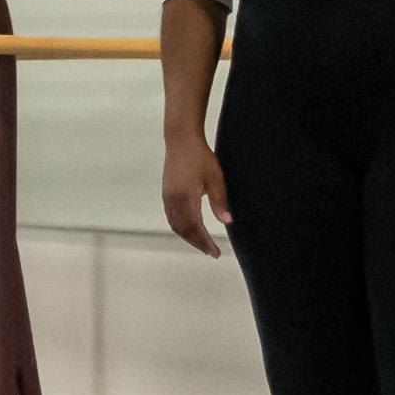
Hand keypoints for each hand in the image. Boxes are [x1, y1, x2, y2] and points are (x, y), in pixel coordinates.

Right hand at [160, 133, 230, 256]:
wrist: (181, 140)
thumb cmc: (200, 157)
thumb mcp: (216, 179)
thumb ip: (220, 201)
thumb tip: (227, 222)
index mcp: (185, 198)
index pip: (195, 228)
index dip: (205, 243)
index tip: (215, 253)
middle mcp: (173, 201)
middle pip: (183, 230)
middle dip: (197, 243)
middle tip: (211, 252)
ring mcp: (167, 197)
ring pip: (175, 225)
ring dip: (188, 237)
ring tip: (201, 243)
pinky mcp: (166, 193)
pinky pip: (171, 217)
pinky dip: (181, 228)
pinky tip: (190, 228)